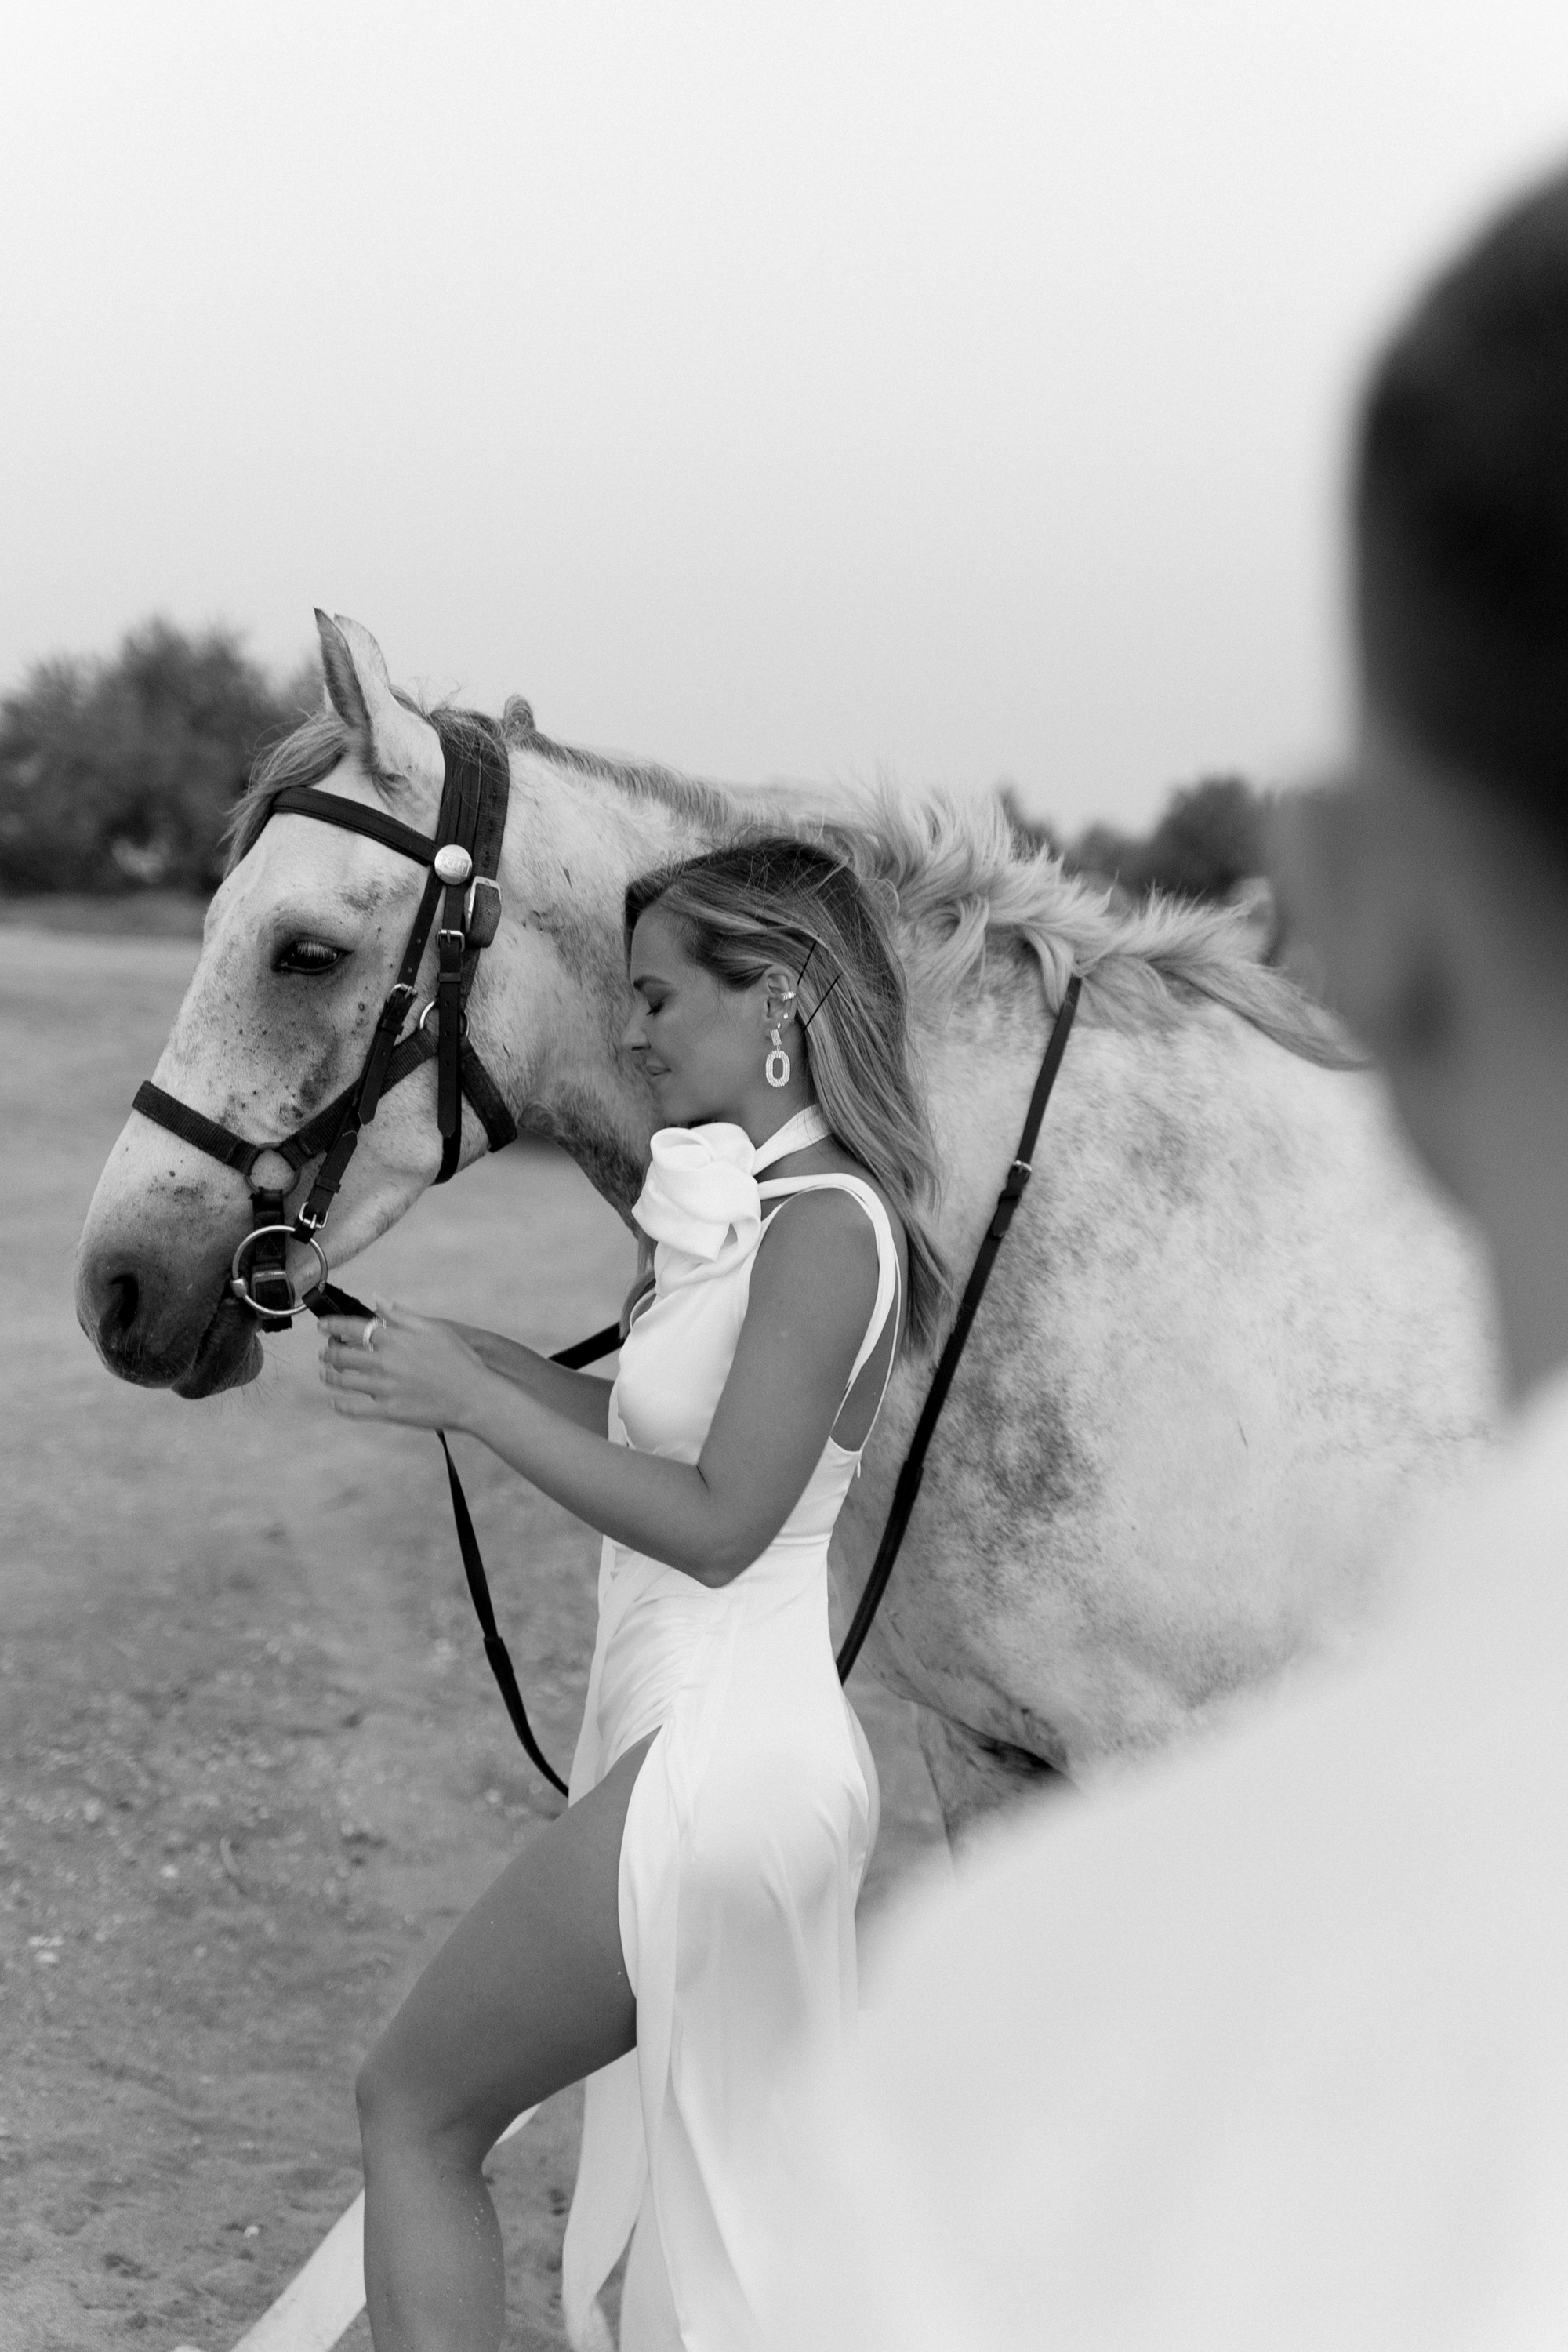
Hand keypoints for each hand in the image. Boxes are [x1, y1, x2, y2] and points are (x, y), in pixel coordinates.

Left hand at [318, 1302, 492, 1430]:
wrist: (474, 1396)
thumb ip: (401, 1314)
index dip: (332, 1326)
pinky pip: (354, 1409)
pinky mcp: (388, 1412)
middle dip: (328, 1352)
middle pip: (341, 1355)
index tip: (322, 1326)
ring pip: (343, 1381)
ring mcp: (384, 1388)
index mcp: (394, 1339)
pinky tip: (335, 1402)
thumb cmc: (459, 1360)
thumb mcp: (434, 1328)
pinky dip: (340, 1405)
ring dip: (329, 1376)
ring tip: (325, 1374)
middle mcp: (384, 1362)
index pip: (352, 1328)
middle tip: (325, 1352)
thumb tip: (378, 1298)